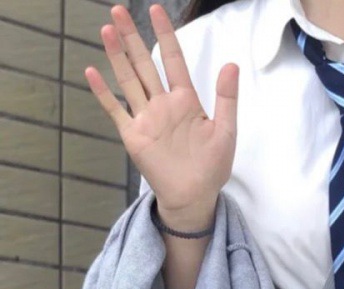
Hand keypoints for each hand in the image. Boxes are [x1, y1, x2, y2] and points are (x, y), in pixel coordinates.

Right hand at [84, 4, 237, 225]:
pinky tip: (92, 71)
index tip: (157, 9)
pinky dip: (104, 92)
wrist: (195, 196)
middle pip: (144, 64)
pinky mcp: (134, 136)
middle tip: (118, 9)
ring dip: (117, 56)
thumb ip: (227, 98)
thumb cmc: (213, 167)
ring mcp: (146, 118)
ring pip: (128, 80)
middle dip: (132, 37)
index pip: (172, 60)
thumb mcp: (226, 132)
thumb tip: (231, 64)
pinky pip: (116, 110)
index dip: (165, 35)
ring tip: (107, 29)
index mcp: (186, 101)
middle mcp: (163, 105)